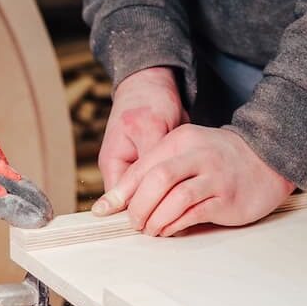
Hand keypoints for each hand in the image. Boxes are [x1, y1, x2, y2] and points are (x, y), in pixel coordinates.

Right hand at [93, 67, 187, 213]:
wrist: (154, 84)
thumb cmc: (147, 101)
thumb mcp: (151, 128)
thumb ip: (150, 159)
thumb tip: (154, 188)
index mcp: (114, 164)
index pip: (121, 202)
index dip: (141, 213)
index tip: (163, 221)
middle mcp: (124, 172)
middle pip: (136, 204)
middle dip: (157, 211)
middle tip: (181, 218)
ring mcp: (140, 171)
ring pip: (153, 197)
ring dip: (169, 202)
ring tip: (189, 209)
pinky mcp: (156, 168)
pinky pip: (165, 187)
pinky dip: (177, 190)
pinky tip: (193, 195)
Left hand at [104, 125, 293, 234]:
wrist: (268, 158)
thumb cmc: (219, 160)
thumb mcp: (186, 152)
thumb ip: (156, 170)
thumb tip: (121, 199)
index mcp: (181, 140)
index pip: (142, 167)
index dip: (120, 192)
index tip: (104, 210)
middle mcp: (197, 154)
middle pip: (156, 180)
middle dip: (138, 207)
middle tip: (134, 223)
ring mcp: (214, 176)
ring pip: (175, 198)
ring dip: (156, 219)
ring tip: (150, 229)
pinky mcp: (227, 198)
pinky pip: (193, 214)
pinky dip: (175, 225)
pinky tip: (168, 230)